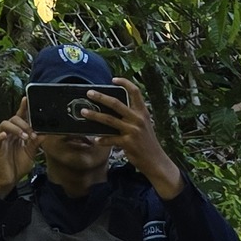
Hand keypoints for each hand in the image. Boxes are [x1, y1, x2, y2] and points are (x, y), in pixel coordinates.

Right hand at [0, 104, 38, 195]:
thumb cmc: (18, 164)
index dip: (23, 108)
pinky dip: (1, 135)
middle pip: (13, 119)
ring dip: (15, 128)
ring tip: (24, 136)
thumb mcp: (30, 153)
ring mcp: (1, 139)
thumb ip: (36, 143)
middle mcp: (9, 133)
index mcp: (17, 133)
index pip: (20, 117)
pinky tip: (5, 136)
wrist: (9, 179)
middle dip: (24, 123)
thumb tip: (45, 133)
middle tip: (31, 132)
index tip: (27, 99)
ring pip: (4, 124)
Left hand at [76, 79, 181, 196]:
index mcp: (142, 112)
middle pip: (116, 104)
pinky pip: (111, 139)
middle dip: (101, 97)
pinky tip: (96, 140)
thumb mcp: (144, 125)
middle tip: (89, 93)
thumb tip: (113, 108)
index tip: (113, 79)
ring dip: (95, 115)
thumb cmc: (148, 142)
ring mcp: (133, 131)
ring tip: (84, 112)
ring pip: (109, 120)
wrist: (156, 161)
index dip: (125, 83)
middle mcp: (138, 119)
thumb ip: (132, 116)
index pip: (135, 92)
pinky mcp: (128, 143)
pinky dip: (102, 140)